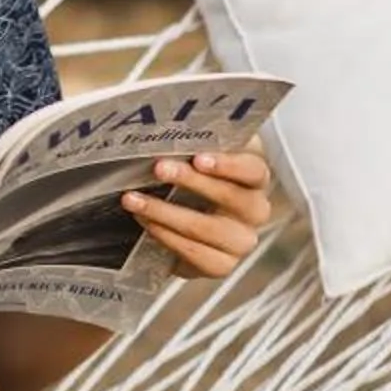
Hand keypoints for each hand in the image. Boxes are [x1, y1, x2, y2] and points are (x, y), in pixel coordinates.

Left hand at [122, 149, 274, 279]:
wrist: (180, 217)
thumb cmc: (190, 176)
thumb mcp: (197, 153)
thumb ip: (195, 141)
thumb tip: (167, 125)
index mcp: (254, 176)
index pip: (253, 170)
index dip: (229, 165)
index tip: (198, 158)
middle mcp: (255, 209)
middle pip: (234, 199)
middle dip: (192, 183)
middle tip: (158, 169)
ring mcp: (241, 241)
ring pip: (211, 229)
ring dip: (167, 213)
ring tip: (134, 199)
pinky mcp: (222, 265)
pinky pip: (198, 254)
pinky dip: (167, 237)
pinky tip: (145, 222)